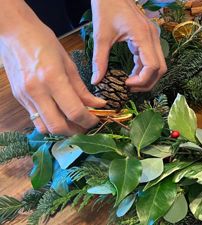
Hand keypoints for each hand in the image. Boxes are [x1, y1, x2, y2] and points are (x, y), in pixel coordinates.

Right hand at [0, 1, 105, 134]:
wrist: (13, 32)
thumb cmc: (43, 41)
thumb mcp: (68, 62)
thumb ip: (82, 88)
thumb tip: (98, 104)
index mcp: (53, 78)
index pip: (74, 111)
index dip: (89, 120)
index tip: (97, 120)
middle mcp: (37, 91)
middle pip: (58, 126)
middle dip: (76, 130)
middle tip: (87, 125)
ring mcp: (25, 97)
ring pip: (44, 128)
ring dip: (62, 130)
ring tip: (75, 123)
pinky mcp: (19, 99)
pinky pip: (35, 119)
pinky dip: (50, 122)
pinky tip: (60, 115)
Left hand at [91, 0, 166, 91]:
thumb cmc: (106, 8)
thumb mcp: (101, 36)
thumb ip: (99, 60)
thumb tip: (96, 81)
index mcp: (143, 36)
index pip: (153, 66)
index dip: (142, 80)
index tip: (126, 84)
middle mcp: (153, 37)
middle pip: (161, 69)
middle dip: (147, 82)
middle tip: (130, 89)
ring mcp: (153, 37)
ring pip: (159, 65)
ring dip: (147, 77)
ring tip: (130, 84)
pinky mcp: (150, 38)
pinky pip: (153, 58)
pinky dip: (144, 69)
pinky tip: (132, 74)